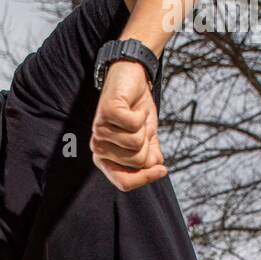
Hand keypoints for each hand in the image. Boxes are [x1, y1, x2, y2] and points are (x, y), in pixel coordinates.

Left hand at [90, 60, 167, 190]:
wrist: (133, 77)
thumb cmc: (137, 110)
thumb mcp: (147, 138)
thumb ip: (150, 158)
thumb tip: (157, 169)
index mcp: (105, 160)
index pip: (124, 182)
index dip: (145, 178)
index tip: (162, 170)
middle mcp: (98, 148)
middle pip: (135, 162)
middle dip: (147, 143)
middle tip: (141, 127)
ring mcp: (99, 130)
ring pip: (135, 144)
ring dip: (144, 127)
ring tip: (137, 115)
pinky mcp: (106, 113)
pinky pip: (133, 125)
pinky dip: (142, 114)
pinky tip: (136, 107)